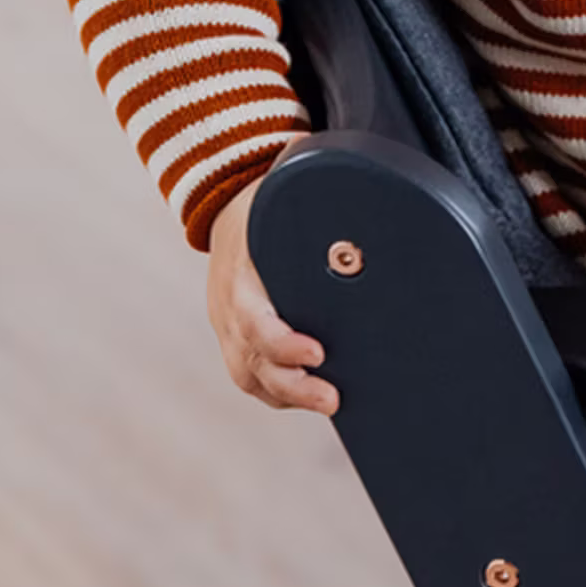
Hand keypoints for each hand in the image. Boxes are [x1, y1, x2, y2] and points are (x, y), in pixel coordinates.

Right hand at [205, 178, 338, 414]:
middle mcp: (228, 307)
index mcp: (240, 273)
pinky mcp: (235, 339)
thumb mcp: (282, 193)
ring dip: (288, 395)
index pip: (253, 318)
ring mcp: (227, 327)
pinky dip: (278, 393)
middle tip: (333, 398)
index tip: (318, 352)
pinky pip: (250, 376)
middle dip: (292, 385)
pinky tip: (311, 398)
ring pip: (249, 375)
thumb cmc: (266, 201)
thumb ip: (314, 198)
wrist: (223, 210)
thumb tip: (362, 183)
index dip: (281, 342)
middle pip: (252, 359)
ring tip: (330, 403)